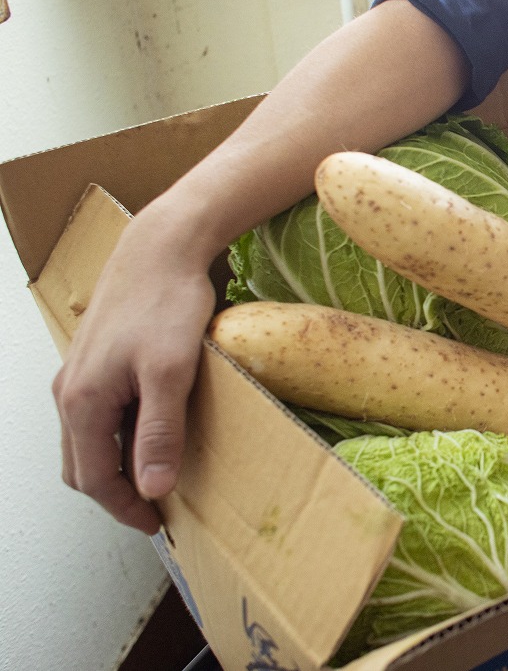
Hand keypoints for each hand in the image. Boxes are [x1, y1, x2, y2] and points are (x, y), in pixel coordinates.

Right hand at [51, 214, 216, 533]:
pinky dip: (118, 435)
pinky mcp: (96, 360)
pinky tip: (152, 431)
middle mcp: (71, 392)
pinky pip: (98, 413)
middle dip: (116, 492)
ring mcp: (79, 375)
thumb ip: (160, 432)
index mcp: (82, 402)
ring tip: (157, 474)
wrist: (161, 248)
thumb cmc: (167, 303)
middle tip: (156, 507)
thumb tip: (153, 487)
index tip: (157, 524)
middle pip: (83, 465)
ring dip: (116, 464)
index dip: (126, 508)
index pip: (95, 479)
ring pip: (87, 439)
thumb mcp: (172, 372)